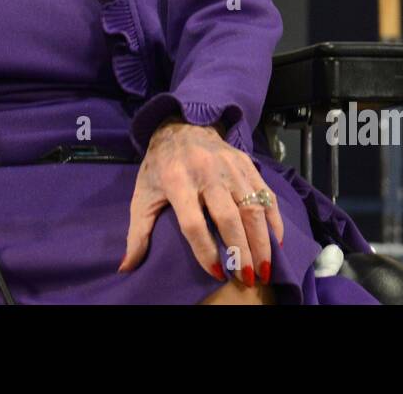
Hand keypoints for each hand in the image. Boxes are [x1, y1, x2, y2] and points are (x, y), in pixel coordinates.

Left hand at [120, 119, 284, 285]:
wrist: (181, 126)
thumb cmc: (160, 166)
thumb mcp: (143, 194)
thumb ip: (137, 231)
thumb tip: (127, 266)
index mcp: (176, 179)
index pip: (193, 222)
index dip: (205, 250)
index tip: (217, 273)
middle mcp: (205, 171)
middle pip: (228, 216)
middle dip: (241, 251)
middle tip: (248, 278)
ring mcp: (229, 165)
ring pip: (252, 207)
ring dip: (261, 240)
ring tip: (265, 268)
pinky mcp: (246, 162)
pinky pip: (266, 194)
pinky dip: (273, 220)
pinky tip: (275, 242)